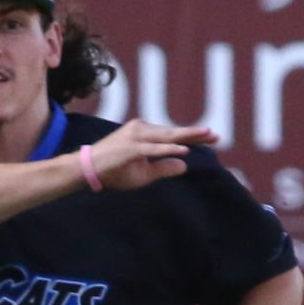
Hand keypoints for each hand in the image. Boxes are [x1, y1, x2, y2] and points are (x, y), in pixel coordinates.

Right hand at [85, 120, 219, 191]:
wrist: (87, 170)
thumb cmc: (114, 172)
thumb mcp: (144, 174)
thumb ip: (163, 168)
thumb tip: (184, 165)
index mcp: (145, 136)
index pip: (173, 135)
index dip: (193, 136)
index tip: (213, 137)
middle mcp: (142, 130)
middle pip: (174, 132)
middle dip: (195, 133)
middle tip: (216, 135)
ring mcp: (136, 137)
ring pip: (167, 136)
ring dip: (186, 136)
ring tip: (205, 136)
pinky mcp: (131, 148)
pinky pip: (154, 148)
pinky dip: (169, 149)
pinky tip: (184, 150)